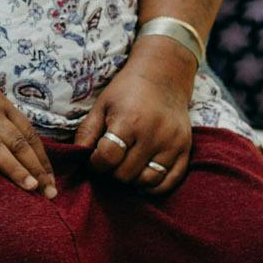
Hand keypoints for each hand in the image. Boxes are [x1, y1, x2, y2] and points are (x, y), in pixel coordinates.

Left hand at [74, 37, 195, 193]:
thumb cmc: (127, 91)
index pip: (108, 158)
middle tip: (111, 162)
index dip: (95, 164)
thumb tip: (77, 156)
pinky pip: (170, 181)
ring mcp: (172, 142)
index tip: (94, 160)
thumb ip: (88, 132)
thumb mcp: (102, 105)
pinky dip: (155, 186)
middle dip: (112, 172)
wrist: (164, 75)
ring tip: (126, 168)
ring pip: (147, 181)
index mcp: (129, 121)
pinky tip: (143, 178)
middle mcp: (153, 133)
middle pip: (125, 173)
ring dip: (132, 180)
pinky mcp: (185, 148)